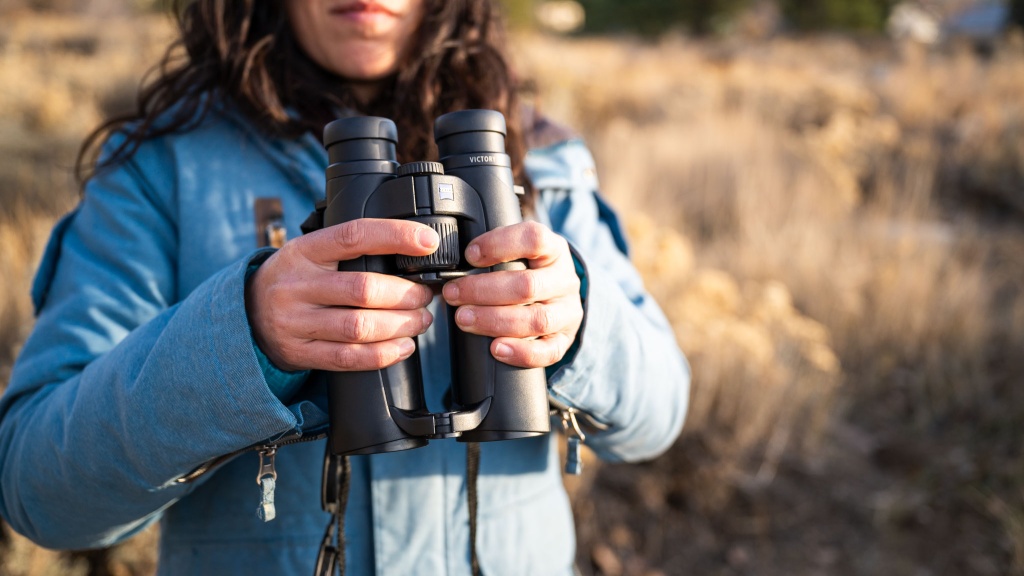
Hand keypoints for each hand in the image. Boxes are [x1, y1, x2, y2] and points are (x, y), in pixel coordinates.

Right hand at [246, 219, 438, 371]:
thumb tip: (410, 247)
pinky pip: (349, 358)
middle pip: (363, 289)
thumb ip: (348, 250)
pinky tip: (403, 346)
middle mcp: (297, 285)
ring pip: (359, 327)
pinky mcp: (299, 353)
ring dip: (401, 325)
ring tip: (419, 321)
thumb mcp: (309, 252)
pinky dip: (383, 354)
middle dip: (405, 294)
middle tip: (424, 296)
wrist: (245, 314)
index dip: (395, 236)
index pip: (353, 236)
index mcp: (304, 251)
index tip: (426, 242)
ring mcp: (295, 322)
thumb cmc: (293, 279)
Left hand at [442, 221, 582, 368]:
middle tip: (453, 293)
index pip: (534, 239)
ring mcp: (567, 312)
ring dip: (494, 320)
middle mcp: (565, 280)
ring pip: (536, 319)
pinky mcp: (564, 340)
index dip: (499, 245)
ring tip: (464, 319)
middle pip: (528, 285)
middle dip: (483, 290)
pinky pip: (548, 351)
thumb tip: (453, 261)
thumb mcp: (521, 254)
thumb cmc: (530, 273)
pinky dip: (520, 352)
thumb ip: (496, 254)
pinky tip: (496, 348)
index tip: (470, 255)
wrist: (558, 299)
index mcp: (554, 250)